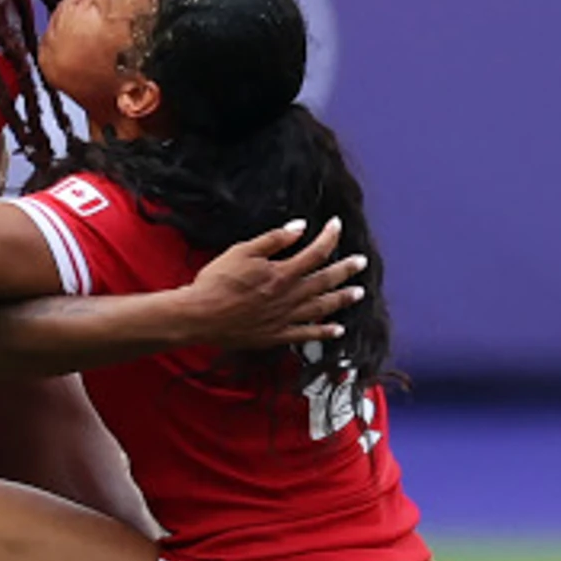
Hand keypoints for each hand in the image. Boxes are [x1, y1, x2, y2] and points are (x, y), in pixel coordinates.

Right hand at [183, 218, 366, 346]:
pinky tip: (338, 329)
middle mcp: (289, 296)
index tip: (337, 225)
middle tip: (361, 262)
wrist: (199, 316)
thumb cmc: (216, 282)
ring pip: (321, 307)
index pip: (315, 253)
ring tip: (358, 293)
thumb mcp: (242, 251)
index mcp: (281, 273)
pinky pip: (306, 334)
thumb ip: (273, 240)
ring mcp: (284, 318)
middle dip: (345, 269)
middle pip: (325, 280)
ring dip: (342, 299)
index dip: (329, 237)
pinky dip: (323, 332)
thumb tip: (299, 227)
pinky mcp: (276, 335)